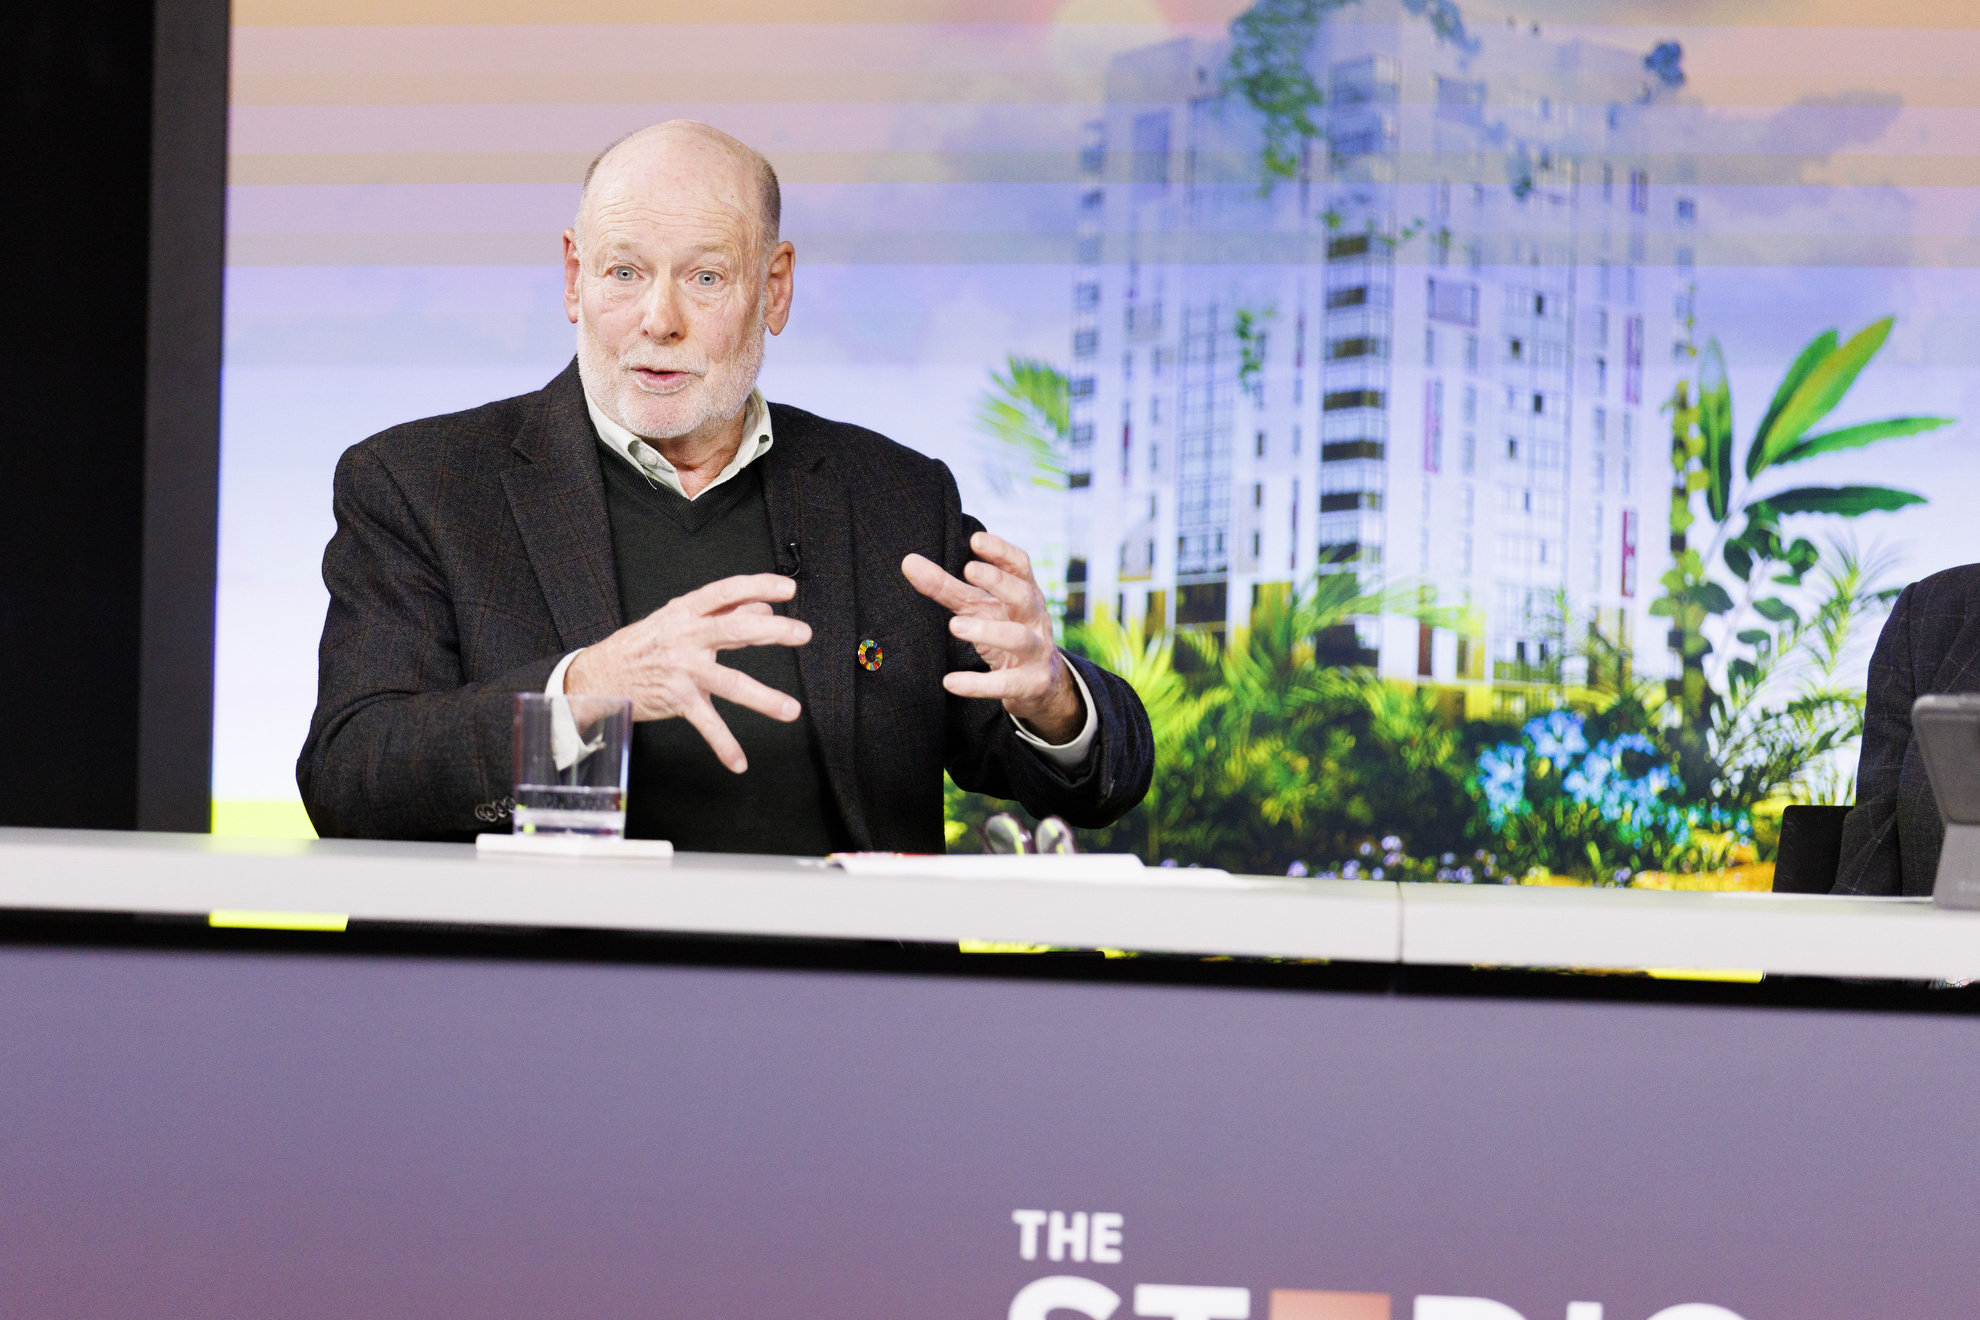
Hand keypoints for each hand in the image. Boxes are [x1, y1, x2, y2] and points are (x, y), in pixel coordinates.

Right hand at [565, 573, 810, 772]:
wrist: (598, 676)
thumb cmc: (643, 645)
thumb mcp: (677, 619)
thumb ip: (720, 612)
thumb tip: (762, 606)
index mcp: (685, 612)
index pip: (726, 592)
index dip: (758, 586)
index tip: (787, 589)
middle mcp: (686, 638)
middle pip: (735, 630)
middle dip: (772, 631)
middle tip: (802, 633)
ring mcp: (682, 670)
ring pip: (729, 683)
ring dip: (763, 698)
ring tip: (790, 710)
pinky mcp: (677, 700)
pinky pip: (706, 724)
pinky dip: (724, 745)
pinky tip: (739, 761)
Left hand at [902, 530, 1084, 743]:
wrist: (1040, 682)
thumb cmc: (1004, 631)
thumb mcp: (978, 608)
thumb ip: (947, 586)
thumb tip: (908, 562)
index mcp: (1025, 593)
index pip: (1020, 565)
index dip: (1001, 551)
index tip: (975, 539)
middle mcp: (1035, 618)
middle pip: (1024, 595)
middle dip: (999, 582)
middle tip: (968, 570)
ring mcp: (1036, 651)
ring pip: (1018, 638)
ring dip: (987, 631)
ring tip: (954, 625)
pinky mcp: (1031, 683)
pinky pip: (1006, 684)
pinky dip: (978, 684)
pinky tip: (950, 682)